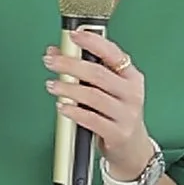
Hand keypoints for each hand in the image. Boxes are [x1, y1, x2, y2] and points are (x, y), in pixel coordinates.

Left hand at [47, 26, 149, 174]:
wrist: (133, 149)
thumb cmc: (117, 114)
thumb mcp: (107, 90)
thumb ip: (83, 69)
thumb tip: (56, 52)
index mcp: (131, 77)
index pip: (113, 53)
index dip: (93, 42)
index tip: (73, 35)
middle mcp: (132, 93)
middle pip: (99, 74)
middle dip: (71, 64)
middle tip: (51, 61)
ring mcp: (126, 114)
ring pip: (93, 96)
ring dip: (68, 88)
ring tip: (52, 85)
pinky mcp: (118, 133)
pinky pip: (91, 119)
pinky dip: (73, 111)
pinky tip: (61, 106)